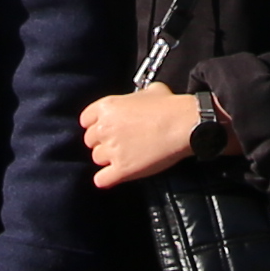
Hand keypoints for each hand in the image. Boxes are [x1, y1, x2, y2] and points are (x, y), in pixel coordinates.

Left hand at [78, 87, 213, 187]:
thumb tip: (140, 98)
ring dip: (108, 159)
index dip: (96, 125)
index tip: (106, 129)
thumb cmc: (170, 106)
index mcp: (107, 106)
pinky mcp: (122, 169)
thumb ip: (136, 96)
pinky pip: (101, 180)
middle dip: (103, 142)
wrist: (183, 125)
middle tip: (120, 143)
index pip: (86, 120)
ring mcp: (112, 150)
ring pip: (97, 159)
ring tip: (125, 156)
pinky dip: (106, 179)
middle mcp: (104, 128)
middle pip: (90, 141)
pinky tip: (115, 175)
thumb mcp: (150, 90)